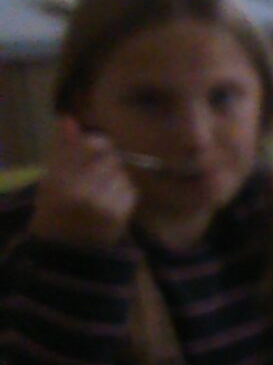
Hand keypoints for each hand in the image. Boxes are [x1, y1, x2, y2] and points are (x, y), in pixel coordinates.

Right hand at [29, 117, 137, 247]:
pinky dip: (122, 191)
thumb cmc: (55, 206)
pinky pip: (129, 189)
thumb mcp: (50, 176)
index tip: (95, 147)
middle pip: (109, 157)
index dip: (96, 143)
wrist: (67, 246)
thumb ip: (61, 148)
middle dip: (105, 160)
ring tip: (99, 190)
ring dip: (114, 176)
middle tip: (95, 174)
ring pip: (121, 172)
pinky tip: (109, 201)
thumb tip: (69, 119)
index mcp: (58, 180)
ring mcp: (102, 204)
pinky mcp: (119, 214)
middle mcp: (80, 192)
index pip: (87, 147)